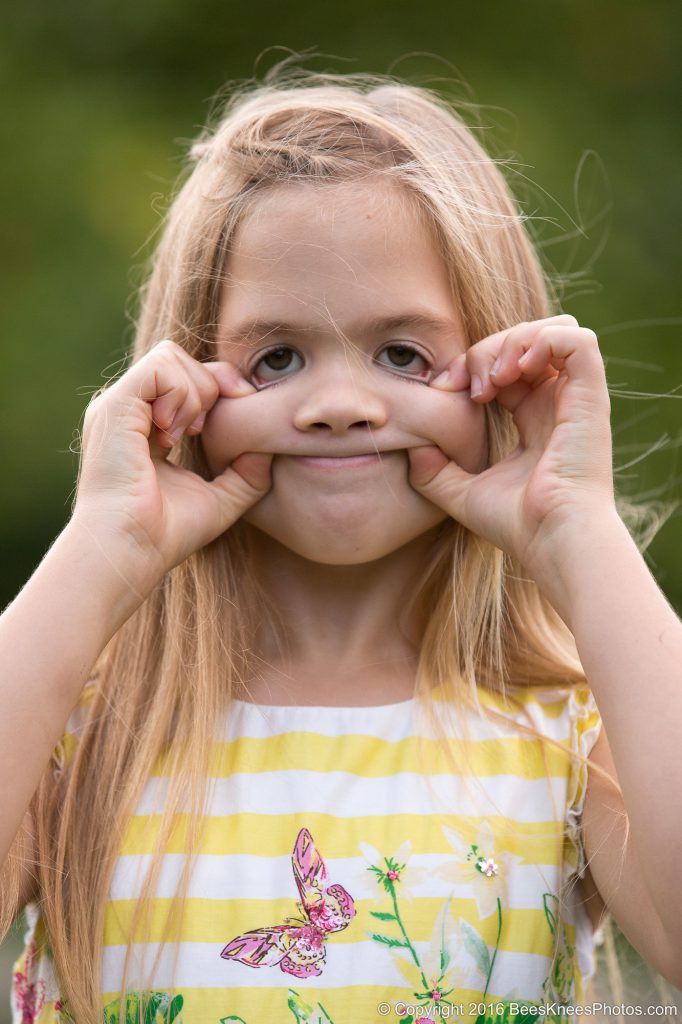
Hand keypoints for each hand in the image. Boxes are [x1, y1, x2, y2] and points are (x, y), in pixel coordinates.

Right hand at [72, 339, 271, 589]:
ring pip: (170, 356)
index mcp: (147, 426)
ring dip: (193, 393)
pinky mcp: (114, 407)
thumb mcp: (220, 499)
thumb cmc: (166, 535)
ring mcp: (118, 406)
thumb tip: (270, 447)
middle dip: (209, 385)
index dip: (220, 386)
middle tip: (202, 431)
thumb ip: (246, 473)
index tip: (236, 415)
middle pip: (180, 358)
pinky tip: (173, 433)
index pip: (188, 378)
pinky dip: (180, 395)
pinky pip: (160, 368)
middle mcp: (129, 410)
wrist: (132, 551)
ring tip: (184, 436)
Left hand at [407, 314, 615, 576]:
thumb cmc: (516, 526)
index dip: (472, 364)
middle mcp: (557, 404)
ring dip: (516, 340)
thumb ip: (435, 471)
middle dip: (489, 348)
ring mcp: (577, 399)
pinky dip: (543, 340)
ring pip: (554, 331)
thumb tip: (412, 448)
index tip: (447, 390)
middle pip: (527, 340)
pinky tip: (516, 371)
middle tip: (470, 385)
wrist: (552, 540)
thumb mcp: (461, 494)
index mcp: (533, 420)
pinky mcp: (592, 397)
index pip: (505, 365)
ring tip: (494, 377)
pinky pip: (578, 340)